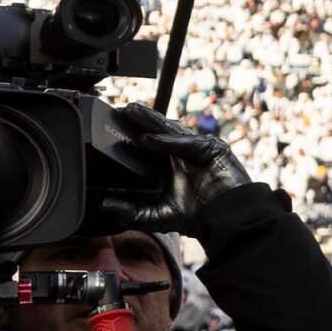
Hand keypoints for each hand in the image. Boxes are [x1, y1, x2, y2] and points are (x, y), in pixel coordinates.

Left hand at [118, 104, 253, 224]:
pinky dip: (168, 140)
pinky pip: (187, 141)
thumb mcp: (157, 216)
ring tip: (132, 111)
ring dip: (150, 120)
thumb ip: (132, 212)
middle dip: (139, 120)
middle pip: (157, 131)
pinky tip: (149, 139)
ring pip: (170, 130)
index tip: (109, 126)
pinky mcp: (211, 147)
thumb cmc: (198, 217)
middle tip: (119, 110)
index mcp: (168, 165)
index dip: (131, 134)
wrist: (227, 220)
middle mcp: (180, 153)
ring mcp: (196, 148)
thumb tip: (104, 205)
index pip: (147, 144)